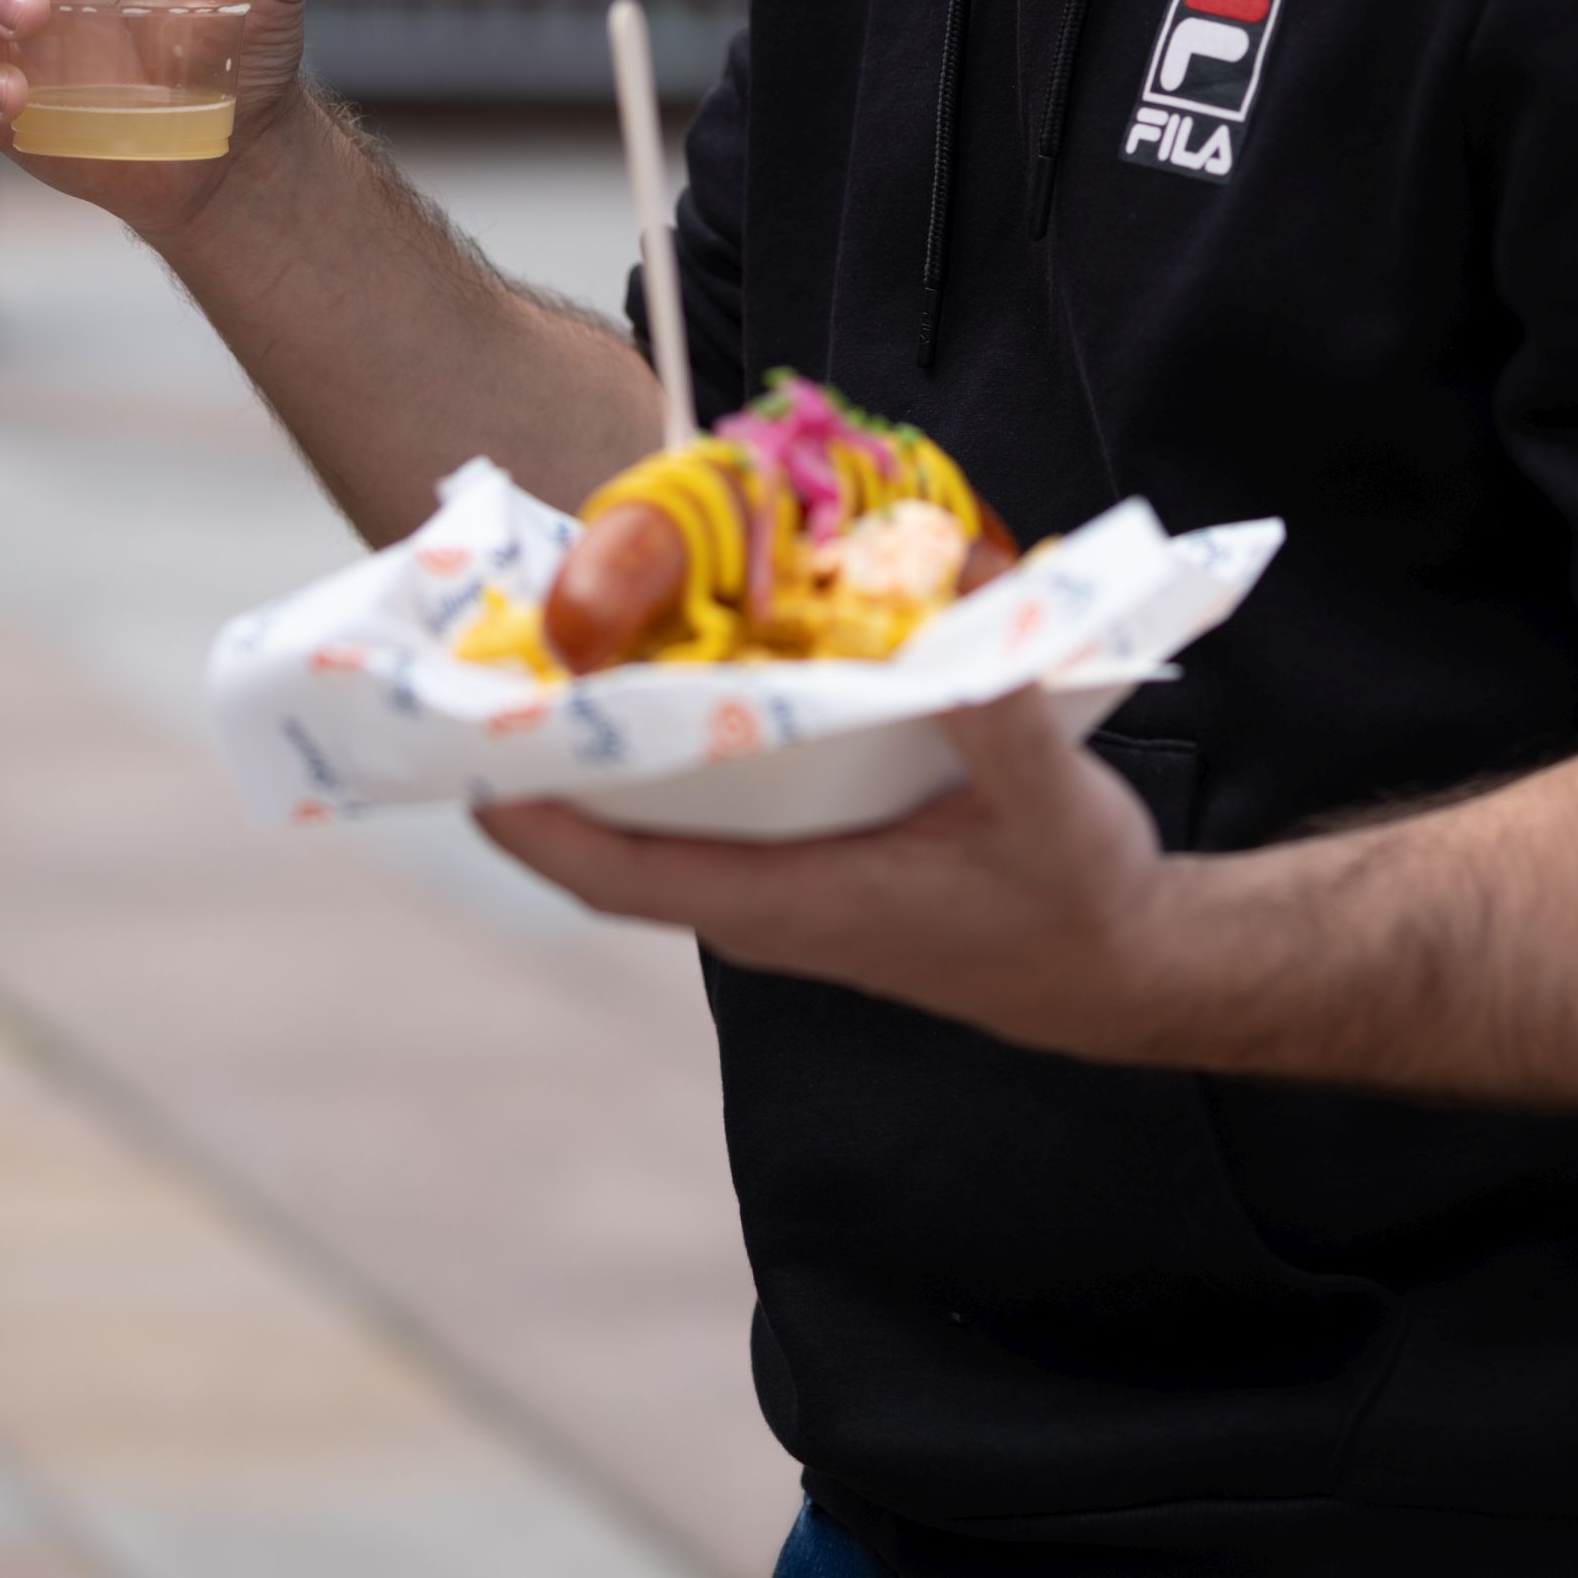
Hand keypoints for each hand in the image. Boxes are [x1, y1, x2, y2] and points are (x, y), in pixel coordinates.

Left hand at [479, 686, 1181, 1056]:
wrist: (1116, 969)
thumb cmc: (1073, 900)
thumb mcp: (1049, 804)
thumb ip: (1006, 714)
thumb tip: (970, 609)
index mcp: (796, 905)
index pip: (621, 874)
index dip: (533, 819)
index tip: (461, 753)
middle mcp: (765, 901)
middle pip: (611, 839)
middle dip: (542, 754)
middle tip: (485, 648)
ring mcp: (780, 884)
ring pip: (651, 821)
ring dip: (598, 741)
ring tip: (550, 634)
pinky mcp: (806, 862)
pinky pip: (701, 806)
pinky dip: (668, 740)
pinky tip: (672, 659)